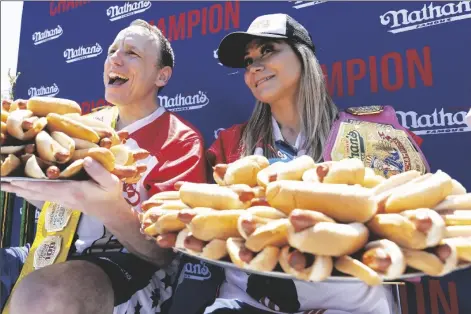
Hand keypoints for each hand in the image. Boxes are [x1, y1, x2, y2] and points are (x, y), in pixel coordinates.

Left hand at [1, 157, 126, 220]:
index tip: (11, 179)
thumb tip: (87, 158)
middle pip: (34, 191)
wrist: (110, 211)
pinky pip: (40, 194)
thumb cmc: (110, 195)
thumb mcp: (110, 182)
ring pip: (35, 194)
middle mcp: (62, 196)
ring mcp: (60, 199)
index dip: (27, 182)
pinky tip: (20, 187)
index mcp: (71, 190)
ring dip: (18, 189)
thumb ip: (99, 172)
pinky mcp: (62, 199)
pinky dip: (28, 190)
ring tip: (3, 185)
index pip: (45, 186)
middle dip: (16, 186)